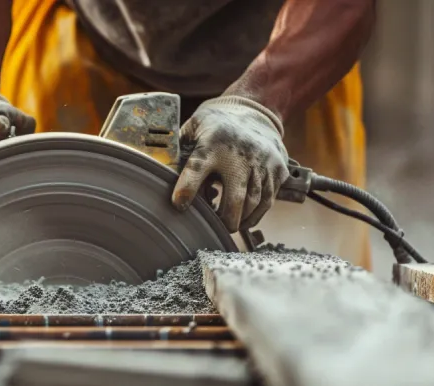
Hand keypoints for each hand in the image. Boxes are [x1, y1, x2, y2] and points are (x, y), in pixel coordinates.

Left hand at [171, 96, 289, 231]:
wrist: (256, 110)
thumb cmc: (218, 123)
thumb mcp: (194, 126)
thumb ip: (178, 147)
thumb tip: (155, 167)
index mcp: (214, 143)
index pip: (196, 169)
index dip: (186, 189)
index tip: (179, 205)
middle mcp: (240, 154)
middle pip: (235, 197)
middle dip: (225, 219)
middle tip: (217, 227)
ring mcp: (263, 162)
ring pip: (254, 202)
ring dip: (241, 219)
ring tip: (230, 224)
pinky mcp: (278, 170)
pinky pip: (268, 200)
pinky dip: (256, 215)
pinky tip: (245, 219)